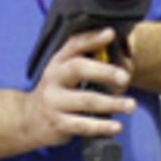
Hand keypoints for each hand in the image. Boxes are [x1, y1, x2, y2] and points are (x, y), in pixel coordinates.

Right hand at [22, 26, 134, 149]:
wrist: (29, 119)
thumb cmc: (58, 91)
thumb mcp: (64, 71)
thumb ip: (87, 59)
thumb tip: (118, 47)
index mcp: (58, 61)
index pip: (74, 44)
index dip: (92, 38)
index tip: (111, 34)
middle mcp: (54, 78)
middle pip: (78, 69)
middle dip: (104, 71)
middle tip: (125, 77)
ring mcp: (55, 101)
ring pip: (85, 100)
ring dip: (111, 103)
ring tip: (131, 105)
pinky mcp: (58, 124)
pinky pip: (83, 125)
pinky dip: (102, 127)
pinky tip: (117, 127)